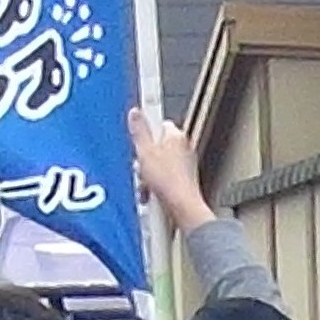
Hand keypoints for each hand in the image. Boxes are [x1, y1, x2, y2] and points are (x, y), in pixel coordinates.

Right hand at [128, 107, 213, 232]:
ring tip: (146, 184)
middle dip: (144, 158)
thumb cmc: (169, 181)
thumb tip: (136, 112)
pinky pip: (162, 178)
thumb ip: (139, 130)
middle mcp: (183, 148)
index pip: (158, 124)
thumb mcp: (145, 152)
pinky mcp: (182, 181)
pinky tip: (150, 193)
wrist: (182, 207)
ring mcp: (184, 165)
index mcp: (176, 136)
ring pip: (157, 164)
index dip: (145, 133)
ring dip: (147, 175)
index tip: (136, 139)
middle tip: (141, 166)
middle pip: (155, 146)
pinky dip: (154, 185)